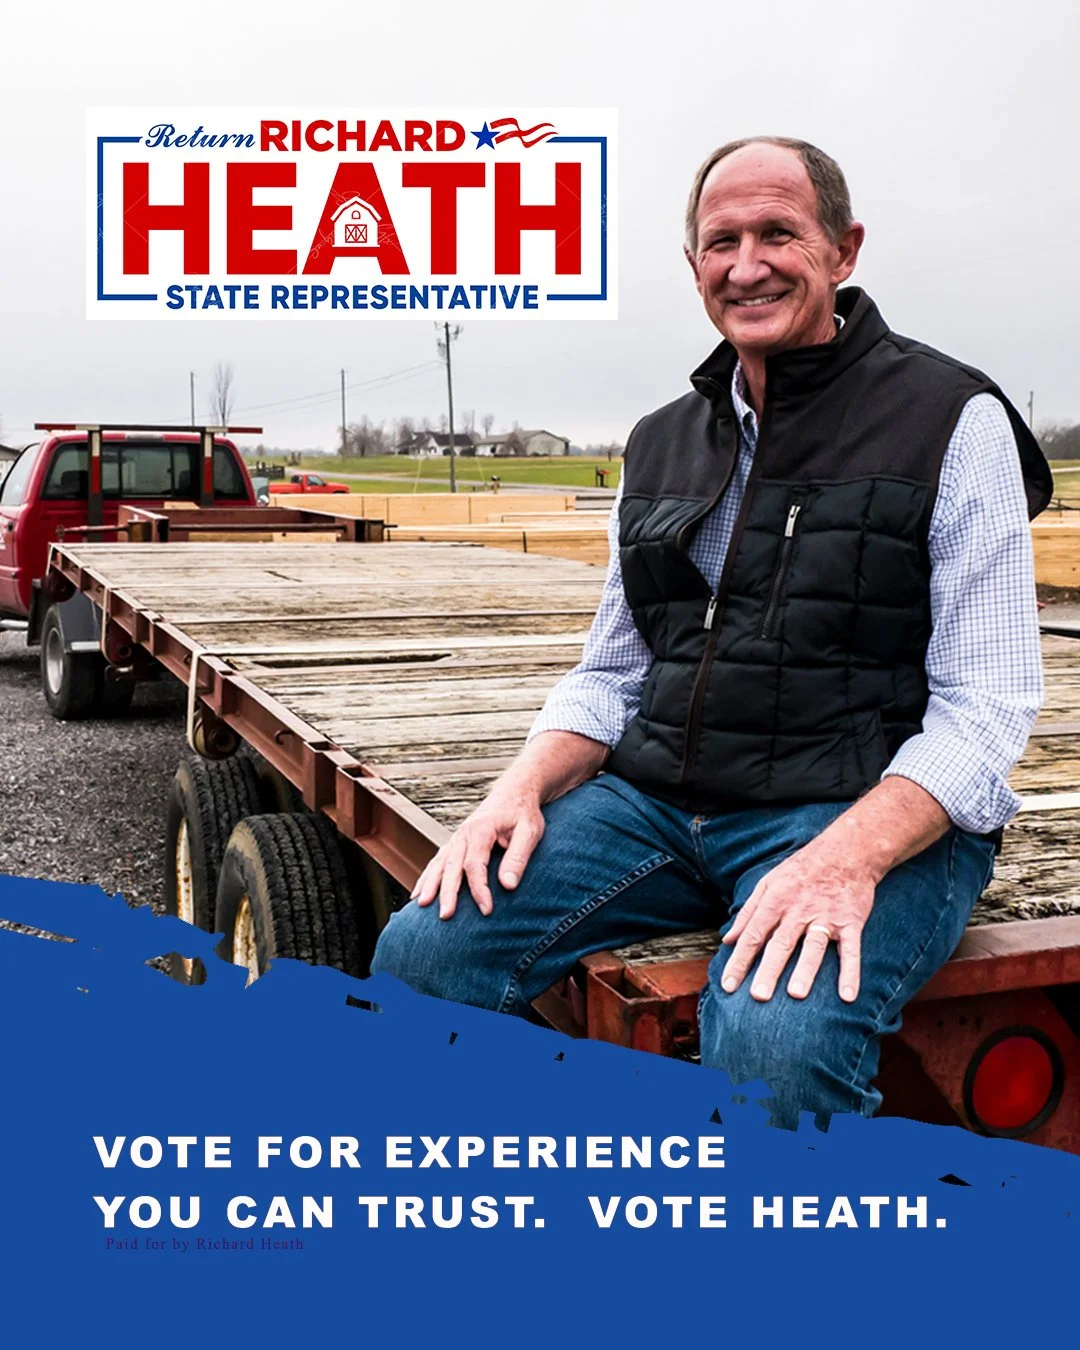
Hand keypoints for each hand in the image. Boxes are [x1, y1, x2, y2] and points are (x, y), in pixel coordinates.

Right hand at [411, 781, 544, 920]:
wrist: (514, 793)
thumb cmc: (523, 813)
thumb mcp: (530, 832)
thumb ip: (518, 857)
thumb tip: (507, 886)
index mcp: (481, 829)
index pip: (475, 864)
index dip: (479, 889)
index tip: (486, 910)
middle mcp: (463, 833)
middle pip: (451, 866)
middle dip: (447, 893)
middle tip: (445, 916)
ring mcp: (456, 838)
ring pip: (439, 864)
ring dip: (429, 885)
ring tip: (422, 906)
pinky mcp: (455, 844)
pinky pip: (437, 862)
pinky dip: (426, 878)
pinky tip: (419, 894)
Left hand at [719, 840, 876, 1003]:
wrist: (846, 851)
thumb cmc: (801, 870)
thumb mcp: (768, 882)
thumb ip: (748, 912)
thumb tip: (727, 940)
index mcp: (776, 900)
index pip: (753, 935)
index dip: (739, 960)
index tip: (727, 985)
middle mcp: (799, 910)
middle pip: (781, 943)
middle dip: (768, 970)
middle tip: (758, 997)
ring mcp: (826, 916)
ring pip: (814, 947)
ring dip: (805, 970)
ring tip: (796, 994)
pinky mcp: (851, 921)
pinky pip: (851, 950)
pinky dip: (851, 972)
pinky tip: (847, 995)